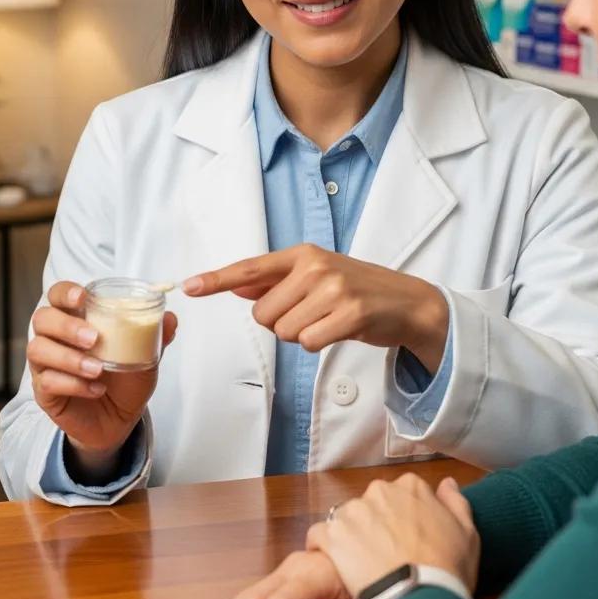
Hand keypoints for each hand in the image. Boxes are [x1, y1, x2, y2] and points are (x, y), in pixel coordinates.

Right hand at [28, 281, 176, 478]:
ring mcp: (45, 364)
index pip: (58, 295)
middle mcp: (54, 337)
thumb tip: (171, 317)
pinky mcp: (44, 391)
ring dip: (69, 358)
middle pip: (42, 319)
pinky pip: (47, 382)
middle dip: (66, 326)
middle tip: (94, 338)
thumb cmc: (125, 379)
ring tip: (98, 369)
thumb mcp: (144, 356)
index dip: (65, 292)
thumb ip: (154, 335)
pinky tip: (96, 389)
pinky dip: (73, 384)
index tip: (83, 297)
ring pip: (38, 350)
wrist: (119, 420)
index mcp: (76, 318)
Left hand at [184, 245, 448, 370]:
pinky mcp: (349, 314)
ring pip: (283, 331)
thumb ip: (275, 282)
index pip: (250, 268)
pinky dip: (318, 344)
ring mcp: (332, 289)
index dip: (217, 279)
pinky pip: (308, 343)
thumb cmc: (356, 289)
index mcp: (301, 254)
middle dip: (281, 323)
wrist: (407, 302)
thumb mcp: (315, 277)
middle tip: (312, 313)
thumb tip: (238, 286)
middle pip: (263, 314)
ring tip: (327, 320)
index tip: (189, 286)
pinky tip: (338, 330)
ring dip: (301, 335)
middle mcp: (314, 267)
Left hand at [306, 475, 479, 598]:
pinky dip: (326, 549)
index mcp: (411, 487)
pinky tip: (340, 567)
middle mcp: (379, 491)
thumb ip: (455, 502)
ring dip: (352, 537)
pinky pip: (320, 536)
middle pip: (372, 505)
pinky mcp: (332, 534)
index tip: (406, 537)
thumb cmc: (447, 569)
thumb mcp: (467, 534)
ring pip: (347, 519)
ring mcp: (353, 511)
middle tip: (385, 555)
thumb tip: (446, 483)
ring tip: (363, 565)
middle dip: (375, 525)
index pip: (401, 494)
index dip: (402, 518)